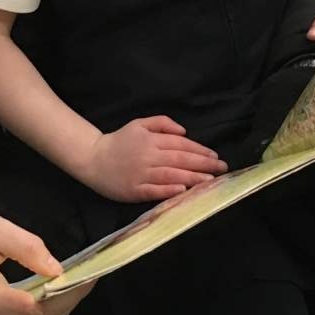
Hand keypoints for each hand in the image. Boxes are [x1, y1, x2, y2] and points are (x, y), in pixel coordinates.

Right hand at [0, 215, 90, 314]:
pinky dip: (55, 304)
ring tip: (86, 276)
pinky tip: (68, 286)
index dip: (55, 294)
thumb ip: (22, 245)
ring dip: (66, 300)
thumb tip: (55, 268)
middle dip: (70, 295)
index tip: (82, 276)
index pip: (20, 304)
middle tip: (94, 271)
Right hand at [81, 116, 227, 201]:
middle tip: (221, 169)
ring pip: (171, 176)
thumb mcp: (139, 123)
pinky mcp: (134, 191)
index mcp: (151, 140)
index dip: (200, 151)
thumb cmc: (119, 141)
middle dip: (203, 165)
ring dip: (192, 179)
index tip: (215, 157)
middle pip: (180, 160)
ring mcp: (141, 174)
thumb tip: (184, 131)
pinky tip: (183, 191)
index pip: (181, 145)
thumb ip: (162, 123)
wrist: (92, 158)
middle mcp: (148, 156)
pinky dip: (169, 191)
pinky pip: (154, 191)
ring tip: (210, 181)